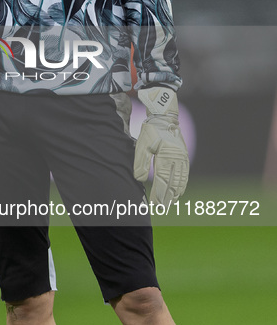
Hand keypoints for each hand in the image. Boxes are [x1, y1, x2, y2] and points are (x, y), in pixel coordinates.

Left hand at [134, 87, 188, 207]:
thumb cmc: (151, 130)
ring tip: (170, 203)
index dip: (159, 193)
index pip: (162, 180)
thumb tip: (139, 179)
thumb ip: (141, 162)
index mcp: (166, 156)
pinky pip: (185, 174)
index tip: (154, 204)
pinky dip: (182, 184)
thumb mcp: (142, 144)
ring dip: (176, 193)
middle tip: (162, 208)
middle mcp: (177, 158)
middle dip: (167, 197)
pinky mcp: (184, 156)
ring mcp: (182, 157)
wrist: (165, 117)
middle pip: (172, 182)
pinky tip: (180, 192)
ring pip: (180, 180)